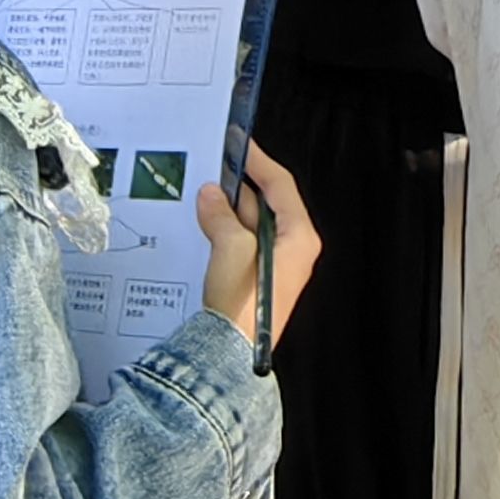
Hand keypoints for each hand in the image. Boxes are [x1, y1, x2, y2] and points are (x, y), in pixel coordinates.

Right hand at [197, 142, 319, 342]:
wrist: (229, 353)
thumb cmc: (242, 302)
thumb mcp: (230, 247)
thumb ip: (220, 215)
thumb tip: (210, 195)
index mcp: (299, 236)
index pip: (281, 186)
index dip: (259, 162)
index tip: (240, 144)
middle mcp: (293, 249)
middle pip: (265, 205)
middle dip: (236, 188)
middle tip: (210, 169)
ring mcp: (276, 266)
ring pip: (250, 225)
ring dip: (226, 211)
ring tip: (200, 196)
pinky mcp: (258, 280)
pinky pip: (241, 245)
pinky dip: (224, 232)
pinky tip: (203, 226)